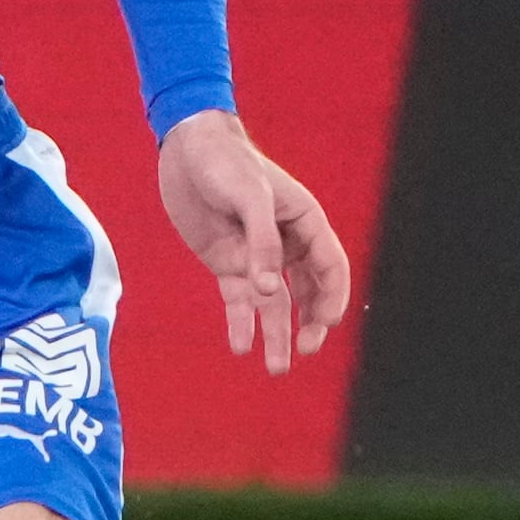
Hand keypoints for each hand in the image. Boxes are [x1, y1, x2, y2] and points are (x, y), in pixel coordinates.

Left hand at [154, 108, 351, 373]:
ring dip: (276, 334)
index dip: (332, 296)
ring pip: (274, 304)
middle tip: (304, 351)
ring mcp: (257, 257)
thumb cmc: (228, 164)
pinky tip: (241, 346)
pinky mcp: (228, 263)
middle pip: (308, 292)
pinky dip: (241, 323)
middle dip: (310, 324)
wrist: (187, 151)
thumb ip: (262, 243)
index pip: (330, 266)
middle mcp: (285, 244)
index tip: (325, 323)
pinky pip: (239, 300)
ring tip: (275, 368)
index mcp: (305, 222)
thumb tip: (269, 291)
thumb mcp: (250, 197)